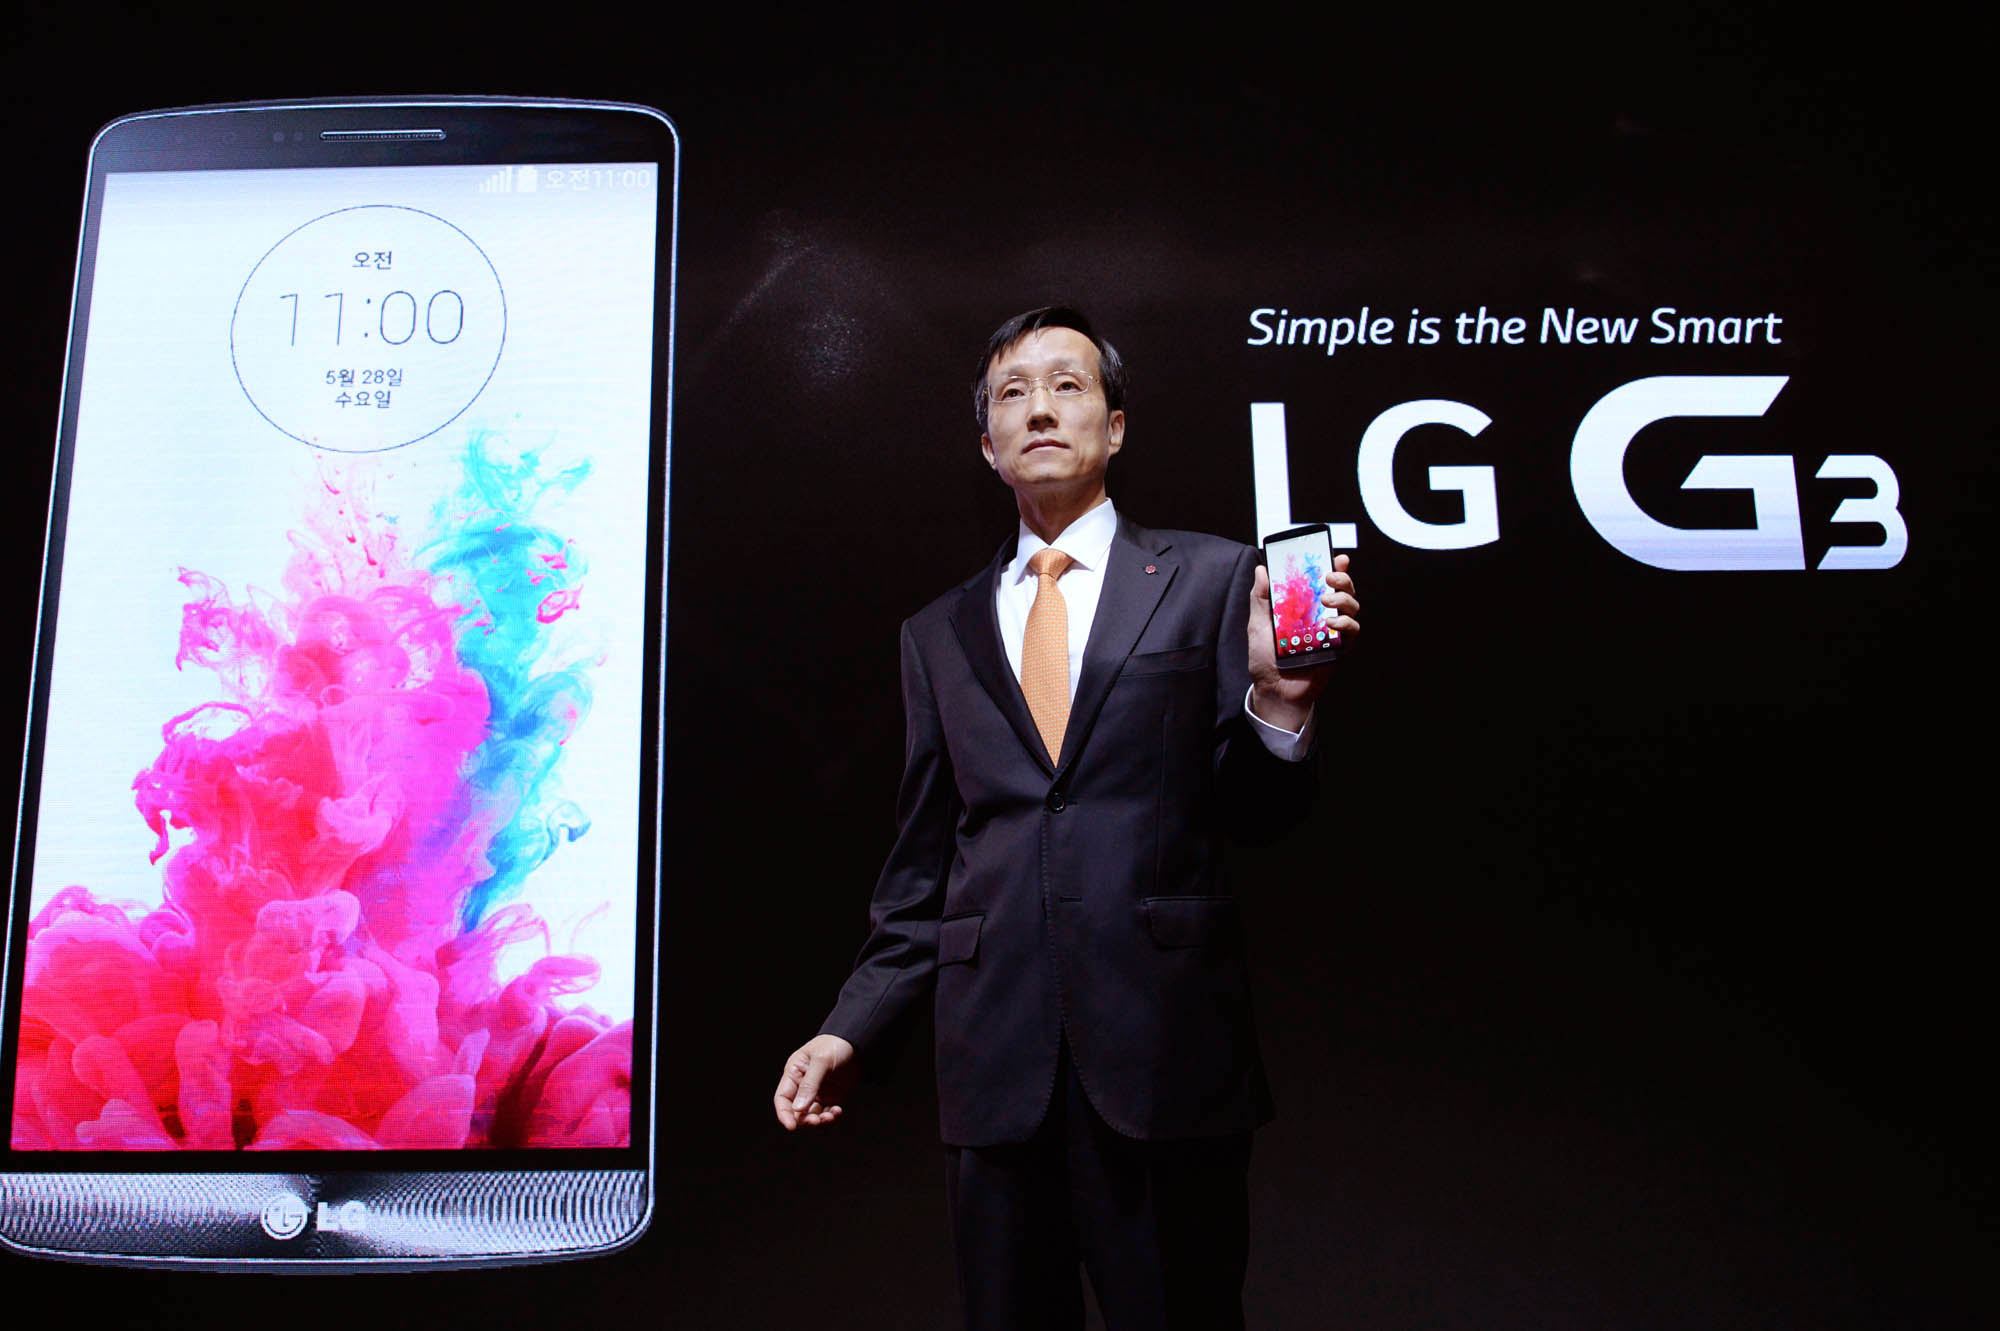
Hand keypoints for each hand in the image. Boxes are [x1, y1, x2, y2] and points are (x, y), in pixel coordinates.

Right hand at [773, 1034, 856, 1130]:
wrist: (858, 1043)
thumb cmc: (835, 1045)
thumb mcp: (821, 1061)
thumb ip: (809, 1084)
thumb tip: (798, 1109)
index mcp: (794, 1073)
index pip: (782, 1098)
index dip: (784, 1114)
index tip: (791, 1126)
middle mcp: (802, 1085)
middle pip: (796, 1111)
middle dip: (804, 1119)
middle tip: (816, 1120)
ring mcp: (817, 1093)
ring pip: (811, 1115)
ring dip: (819, 1120)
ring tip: (830, 1116)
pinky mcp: (831, 1097)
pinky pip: (826, 1113)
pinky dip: (830, 1116)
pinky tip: (837, 1111)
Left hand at [1247, 554, 1359, 731]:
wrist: (1273, 689)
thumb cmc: (1265, 658)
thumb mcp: (1258, 624)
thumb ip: (1261, 598)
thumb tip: (1261, 569)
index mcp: (1305, 606)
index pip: (1323, 582)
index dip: (1334, 567)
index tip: (1336, 556)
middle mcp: (1322, 616)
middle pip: (1343, 590)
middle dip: (1342, 578)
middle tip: (1330, 577)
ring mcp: (1332, 632)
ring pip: (1352, 607)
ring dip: (1344, 599)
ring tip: (1327, 601)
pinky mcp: (1339, 649)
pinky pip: (1352, 632)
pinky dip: (1347, 623)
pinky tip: (1333, 623)